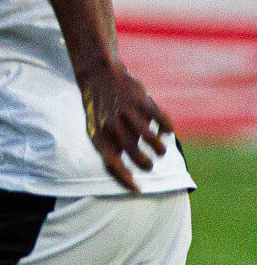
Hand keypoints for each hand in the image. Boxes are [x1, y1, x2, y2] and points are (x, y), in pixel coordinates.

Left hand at [77, 61, 173, 192]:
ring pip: (149, 137)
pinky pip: (160, 118)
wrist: (97, 75)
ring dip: (159, 147)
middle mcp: (112, 126)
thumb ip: (111, 146)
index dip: (125, 180)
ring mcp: (127, 113)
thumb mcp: (97, 129)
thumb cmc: (100, 109)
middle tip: (150, 164)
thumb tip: (129, 170)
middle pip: (133, 153)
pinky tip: (167, 130)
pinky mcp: (141, 100)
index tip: (138, 189)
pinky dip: (167, 127)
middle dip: (145, 163)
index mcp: (99, 136)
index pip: (111, 165)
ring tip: (161, 150)